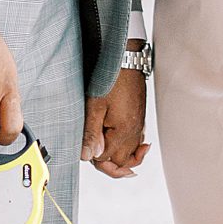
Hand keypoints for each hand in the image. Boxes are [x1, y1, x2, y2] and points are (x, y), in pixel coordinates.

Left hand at [83, 58, 149, 177]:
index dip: (93, 157)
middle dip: (107, 163)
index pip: (107, 160)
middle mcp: (134, 132)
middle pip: (121, 162)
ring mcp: (138, 127)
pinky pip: (137, 143)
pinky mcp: (139, 120)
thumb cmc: (110, 79)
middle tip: (91, 154)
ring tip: (106, 157)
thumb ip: (91, 133)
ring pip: (131, 155)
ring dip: (119, 159)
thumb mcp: (95, 105)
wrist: (126, 60)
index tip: (83, 149)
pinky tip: (120, 145)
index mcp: (123, 132)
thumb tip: (88, 156)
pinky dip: (129, 149)